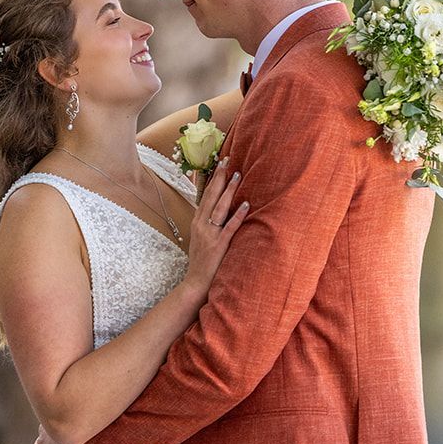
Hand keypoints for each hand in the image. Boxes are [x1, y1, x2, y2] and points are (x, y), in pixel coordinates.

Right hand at [185, 158, 248, 293]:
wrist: (195, 284)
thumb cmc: (202, 262)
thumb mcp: (200, 239)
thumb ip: (207, 224)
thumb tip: (216, 211)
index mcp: (197, 222)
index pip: (204, 195)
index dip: (210, 179)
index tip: (216, 164)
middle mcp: (201, 225)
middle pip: (211, 196)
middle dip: (219, 177)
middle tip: (226, 160)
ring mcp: (210, 235)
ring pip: (220, 208)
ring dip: (229, 191)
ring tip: (237, 175)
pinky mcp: (219, 245)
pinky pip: (230, 227)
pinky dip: (238, 215)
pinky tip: (246, 204)